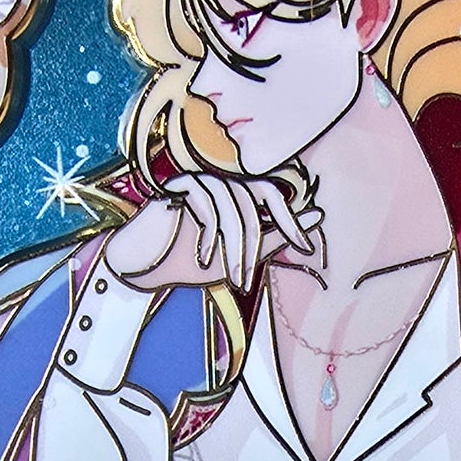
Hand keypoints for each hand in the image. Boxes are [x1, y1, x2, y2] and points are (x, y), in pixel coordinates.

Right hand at [104, 174, 320, 292]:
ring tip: (230, 279)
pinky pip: (206, 203)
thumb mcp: (241, 255)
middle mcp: (221, 179)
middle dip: (253, 248)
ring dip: (233, 249)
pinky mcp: (178, 183)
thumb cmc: (190, 261)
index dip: (291, 220)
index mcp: (237, 191)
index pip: (273, 194)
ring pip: (232, 207)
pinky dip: (207, 236)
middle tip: (247, 282)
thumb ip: (277, 236)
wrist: (143, 267)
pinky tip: (202, 259)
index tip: (306, 248)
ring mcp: (199, 178)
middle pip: (253, 203)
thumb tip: (317, 216)